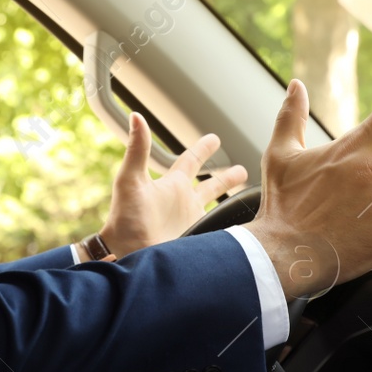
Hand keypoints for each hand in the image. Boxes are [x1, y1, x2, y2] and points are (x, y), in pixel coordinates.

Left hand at [99, 113, 248, 256]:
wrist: (127, 255)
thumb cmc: (124, 218)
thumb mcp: (131, 179)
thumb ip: (138, 149)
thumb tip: (136, 116)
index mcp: (172, 185)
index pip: (192, 161)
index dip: (203, 148)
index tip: (215, 138)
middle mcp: (183, 202)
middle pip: (210, 186)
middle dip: (226, 177)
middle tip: (242, 170)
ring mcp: (191, 222)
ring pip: (217, 208)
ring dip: (230, 201)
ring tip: (246, 198)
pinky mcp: (196, 240)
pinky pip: (218, 229)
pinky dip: (229, 225)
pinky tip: (243, 227)